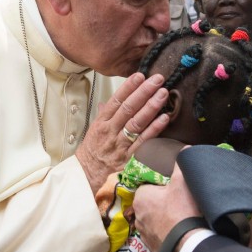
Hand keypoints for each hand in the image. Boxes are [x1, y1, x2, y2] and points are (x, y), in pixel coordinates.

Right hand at [76, 73, 169, 194]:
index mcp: (102, 122)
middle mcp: (111, 131)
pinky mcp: (130, 158)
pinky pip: (144, 142)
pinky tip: (164, 118)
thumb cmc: (92, 152)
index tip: (140, 75)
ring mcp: (121, 145)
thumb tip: (107, 101)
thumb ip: (103, 114)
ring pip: (137, 123)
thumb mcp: (94, 130)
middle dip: (144, 92)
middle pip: (129, 108)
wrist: (86, 176)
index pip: (116, 100)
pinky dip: (154, 129)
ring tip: (163, 94)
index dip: (128, 87)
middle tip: (157, 79)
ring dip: (152, 107)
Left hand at [135, 164, 201, 251]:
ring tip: (179, 217)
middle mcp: (137, 215)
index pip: (148, 186)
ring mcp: (143, 232)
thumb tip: (184, 148)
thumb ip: (180, 164)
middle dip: (161, 202)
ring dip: (162, 218)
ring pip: (153, 219)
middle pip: (150, 203)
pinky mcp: (150, 247)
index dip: (161, 186)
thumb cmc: (181, 210)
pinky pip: (158, 234)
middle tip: (178, 202)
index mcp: (140, 196)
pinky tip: (177, 231)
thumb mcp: (182, 182)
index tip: (172, 188)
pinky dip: (165, 232)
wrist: (186, 244)